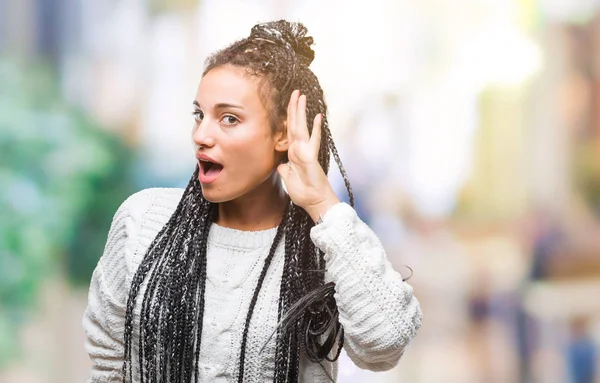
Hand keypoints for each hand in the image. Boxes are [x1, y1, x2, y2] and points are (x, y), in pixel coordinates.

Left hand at [277, 90, 339, 221]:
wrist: (313, 202)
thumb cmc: (303, 192)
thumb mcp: (288, 179)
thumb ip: (285, 170)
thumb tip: (282, 165)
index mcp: (294, 153)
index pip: (290, 131)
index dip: (289, 116)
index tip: (290, 103)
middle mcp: (300, 149)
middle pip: (295, 124)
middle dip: (294, 107)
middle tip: (295, 91)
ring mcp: (306, 152)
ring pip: (301, 128)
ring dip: (301, 111)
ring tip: (301, 96)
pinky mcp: (311, 157)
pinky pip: (313, 140)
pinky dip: (315, 129)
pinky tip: (318, 117)